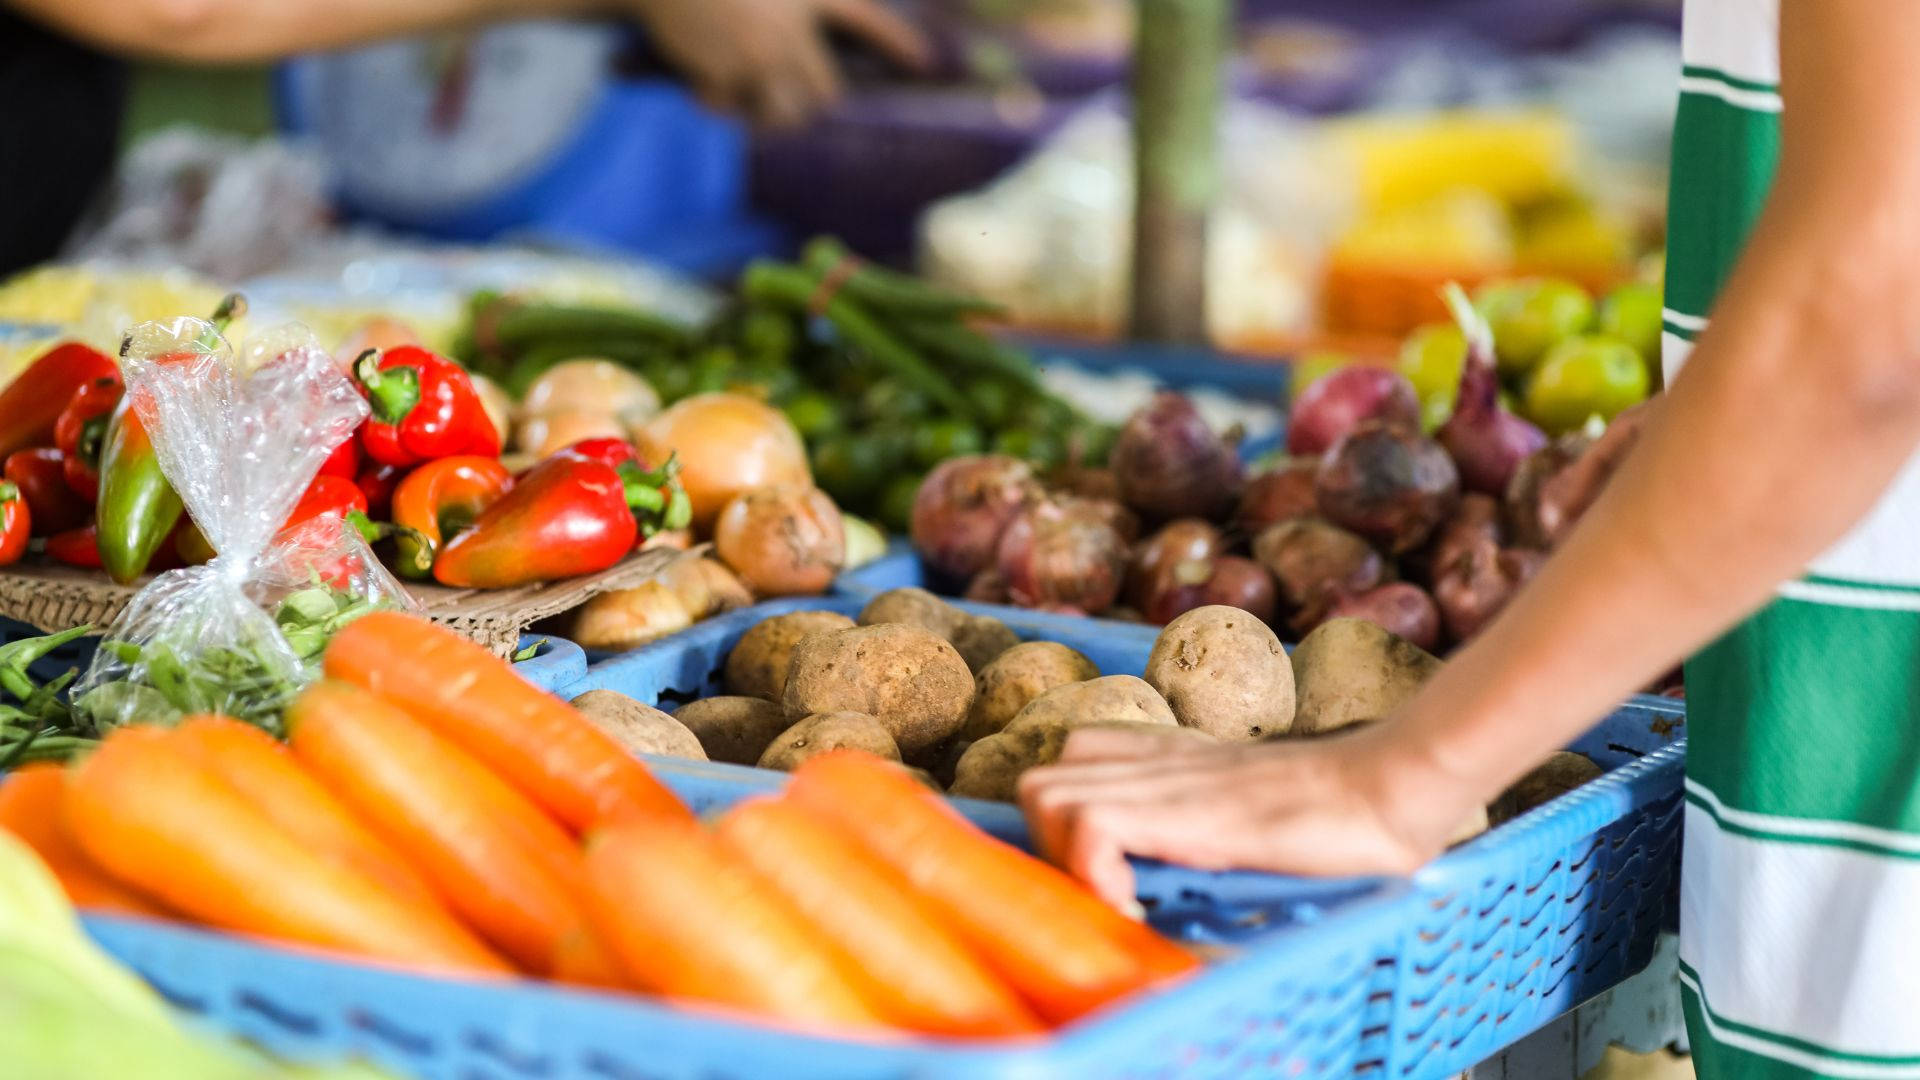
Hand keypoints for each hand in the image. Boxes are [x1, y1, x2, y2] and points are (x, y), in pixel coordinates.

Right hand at [628, 0, 931, 128]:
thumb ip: (791, 18)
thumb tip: (793, 65)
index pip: (866, 21)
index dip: (897, 43)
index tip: (924, 61)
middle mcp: (791, 33)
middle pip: (823, 95)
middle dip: (802, 106)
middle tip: (775, 100)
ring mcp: (760, 57)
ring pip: (780, 116)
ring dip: (760, 114)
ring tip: (738, 96)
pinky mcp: (725, 75)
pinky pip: (727, 109)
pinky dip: (712, 101)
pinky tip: (699, 78)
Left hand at [1017, 722, 1483, 908]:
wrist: (1394, 788)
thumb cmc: (1346, 827)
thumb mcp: (1262, 833)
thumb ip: (1220, 855)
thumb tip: (1190, 923)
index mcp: (1169, 770)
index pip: (1070, 768)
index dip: (1061, 828)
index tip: (1100, 890)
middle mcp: (1153, 768)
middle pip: (1040, 784)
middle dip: (1051, 852)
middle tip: (1105, 898)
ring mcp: (1164, 784)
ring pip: (1047, 795)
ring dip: (1066, 857)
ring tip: (1120, 900)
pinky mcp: (1184, 808)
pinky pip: (1092, 827)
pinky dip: (1096, 874)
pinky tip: (1137, 908)